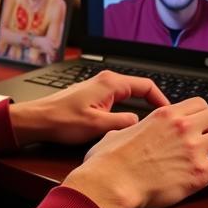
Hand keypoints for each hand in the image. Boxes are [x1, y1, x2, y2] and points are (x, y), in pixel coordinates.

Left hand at [7, 70, 168, 146]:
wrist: (38, 120)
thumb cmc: (62, 121)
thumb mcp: (97, 126)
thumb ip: (123, 123)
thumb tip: (141, 123)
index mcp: (110, 83)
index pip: (146, 85)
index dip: (162, 100)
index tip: (170, 114)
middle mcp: (106, 81)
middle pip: (139, 89)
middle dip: (153, 103)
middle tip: (164, 120)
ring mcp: (98, 88)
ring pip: (128, 95)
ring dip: (140, 107)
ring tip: (150, 124)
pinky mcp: (92, 97)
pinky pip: (118, 100)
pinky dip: (128, 109)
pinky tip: (129, 124)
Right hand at [62, 97, 207, 207]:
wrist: (112, 183)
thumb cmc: (109, 162)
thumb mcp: (115, 134)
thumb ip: (126, 129)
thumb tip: (124, 131)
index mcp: (164, 114)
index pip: (200, 103)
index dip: (206, 113)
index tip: (206, 123)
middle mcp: (183, 127)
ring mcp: (194, 149)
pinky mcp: (200, 173)